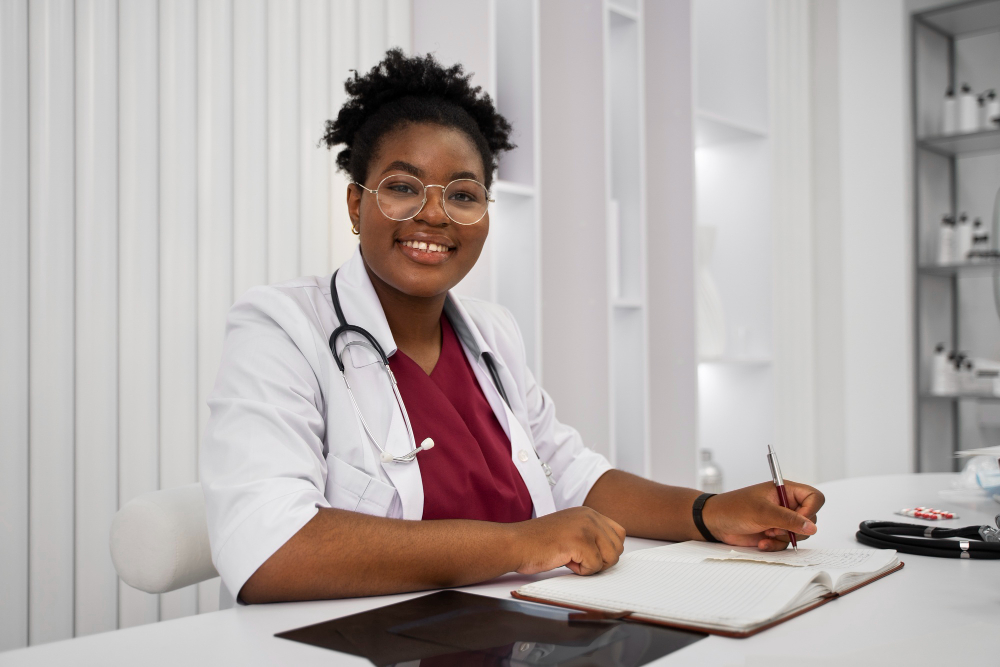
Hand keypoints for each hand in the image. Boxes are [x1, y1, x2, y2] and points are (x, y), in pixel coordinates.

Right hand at [512, 507, 625, 575]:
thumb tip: (612, 553)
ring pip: (610, 558)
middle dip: (600, 560)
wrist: (515, 544)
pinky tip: (564, 560)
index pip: (619, 534)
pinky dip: (581, 571)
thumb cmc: (537, 542)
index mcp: (589, 513)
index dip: (606, 550)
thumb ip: (591, 535)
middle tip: (576, 557)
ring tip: (570, 558)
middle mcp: (590, 516)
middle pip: (617, 548)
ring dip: (591, 566)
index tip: (587, 553)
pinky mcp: (580, 541)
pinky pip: (595, 566)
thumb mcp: (570, 530)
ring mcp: (585, 527)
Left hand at [701, 481, 824, 550]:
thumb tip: (812, 527)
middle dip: (794, 528)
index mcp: (785, 490)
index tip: (801, 521)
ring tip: (766, 533)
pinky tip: (761, 542)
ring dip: (783, 538)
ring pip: (799, 534)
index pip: (814, 497)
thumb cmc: (734, 508)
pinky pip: (786, 544)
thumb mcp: (762, 512)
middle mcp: (786, 505)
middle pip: (810, 519)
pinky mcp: (775, 533)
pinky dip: (775, 545)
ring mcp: (781, 520)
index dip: (812, 510)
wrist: (715, 522)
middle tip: (775, 527)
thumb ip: (788, 519)